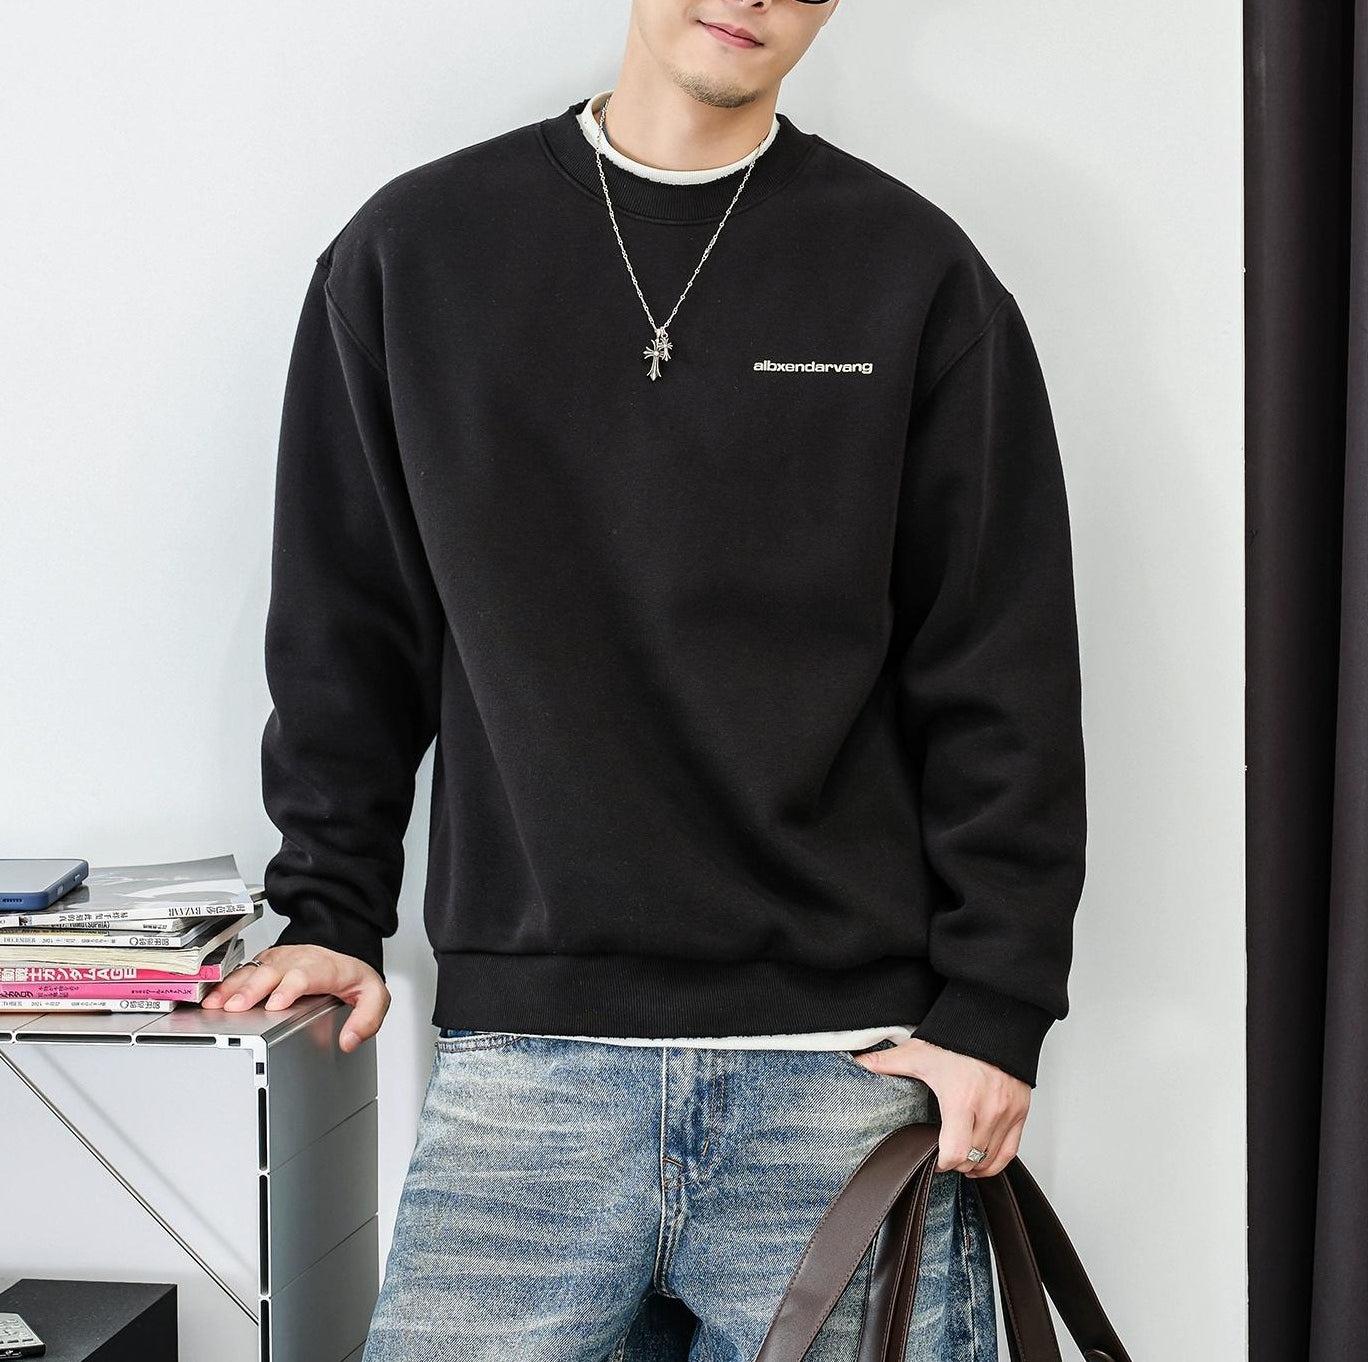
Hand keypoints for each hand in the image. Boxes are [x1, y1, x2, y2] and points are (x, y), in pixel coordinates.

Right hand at [200, 943, 389, 1053]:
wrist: (345, 953)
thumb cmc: (354, 977)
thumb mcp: (374, 996)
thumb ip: (368, 1018)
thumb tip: (350, 1040)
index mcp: (328, 968)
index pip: (306, 974)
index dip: (289, 988)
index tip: (275, 1005)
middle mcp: (302, 960)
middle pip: (274, 970)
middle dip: (252, 989)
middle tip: (235, 1008)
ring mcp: (282, 959)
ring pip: (255, 968)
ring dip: (233, 986)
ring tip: (214, 1005)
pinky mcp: (268, 961)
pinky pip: (244, 970)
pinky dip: (226, 984)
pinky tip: (211, 998)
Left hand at [853, 1037, 1029, 1177]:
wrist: (992, 1020)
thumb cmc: (958, 1038)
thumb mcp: (917, 1052)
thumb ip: (885, 1063)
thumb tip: (858, 1063)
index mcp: (961, 1100)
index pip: (955, 1153)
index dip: (942, 1163)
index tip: (932, 1160)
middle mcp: (988, 1110)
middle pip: (972, 1160)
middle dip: (955, 1163)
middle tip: (943, 1156)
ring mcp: (1007, 1112)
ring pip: (993, 1159)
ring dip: (976, 1165)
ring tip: (962, 1161)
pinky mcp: (1021, 1110)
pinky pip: (1012, 1150)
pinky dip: (997, 1160)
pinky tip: (984, 1159)